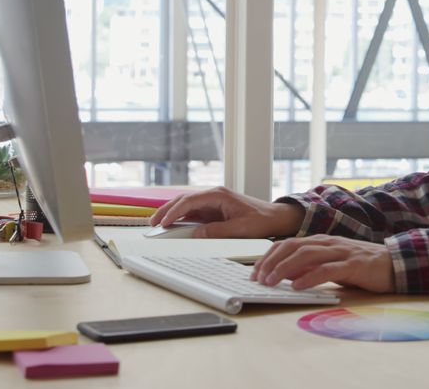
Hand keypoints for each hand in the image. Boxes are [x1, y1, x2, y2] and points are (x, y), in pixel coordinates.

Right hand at [148, 186, 304, 238]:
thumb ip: (218, 231)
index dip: (174, 211)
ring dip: (171, 213)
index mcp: (219, 195)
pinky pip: (193, 212)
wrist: (275, 217)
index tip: (164, 222)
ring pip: (186, 205)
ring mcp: (212, 202)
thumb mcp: (240, 228)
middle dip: (166, 210)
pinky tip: (172, 225)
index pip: (190, 201)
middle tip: (153, 223)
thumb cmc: (261, 220)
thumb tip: (196, 234)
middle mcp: (213, 195)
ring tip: (157, 224)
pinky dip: (181, 217)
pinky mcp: (214, 210)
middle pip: (183, 200)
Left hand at [250, 234, 395, 292]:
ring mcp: (341, 252)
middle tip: (258, 278)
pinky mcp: (352, 264)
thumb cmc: (361, 266)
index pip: (288, 244)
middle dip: (272, 262)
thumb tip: (285, 275)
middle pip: (292, 247)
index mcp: (321, 241)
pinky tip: (298, 286)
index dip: (269, 256)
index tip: (255, 271)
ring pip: (306, 255)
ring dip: (284, 269)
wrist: (394, 263)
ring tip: (271, 282)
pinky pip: (327, 269)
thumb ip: (310, 267)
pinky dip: (309, 277)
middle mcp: (328, 243)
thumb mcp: (331, 265)